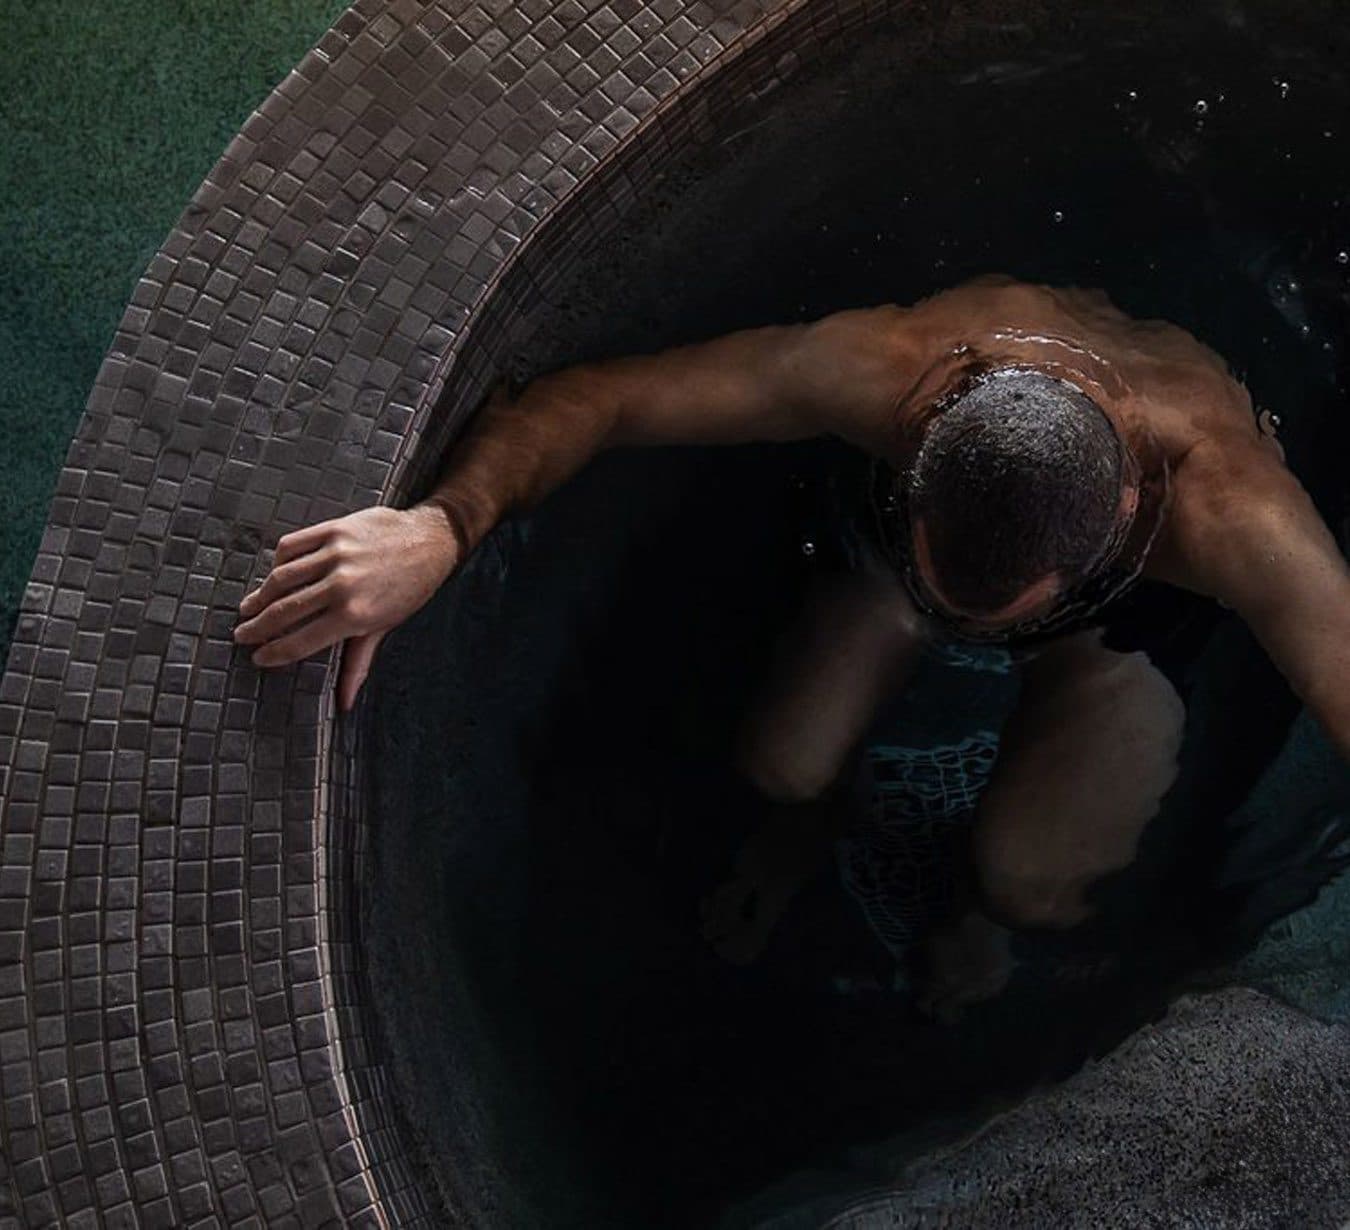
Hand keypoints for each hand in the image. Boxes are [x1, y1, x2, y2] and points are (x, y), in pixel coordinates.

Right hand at [234, 503, 460, 709]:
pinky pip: (293, 545)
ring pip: (282, 577)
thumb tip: (344, 703)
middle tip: (242, 634)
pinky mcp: (335, 529)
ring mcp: (337, 554)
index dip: (275, 652)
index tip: (258, 657)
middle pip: (284, 610)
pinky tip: (274, 573)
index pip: (301, 640)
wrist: (431, 540)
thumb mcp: (385, 626)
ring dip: (261, 594)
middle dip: (258, 626)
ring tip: (249, 607)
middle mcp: (342, 585)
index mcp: (355, 615)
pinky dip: (278, 561)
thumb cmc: (410, 588)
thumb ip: (358, 663)